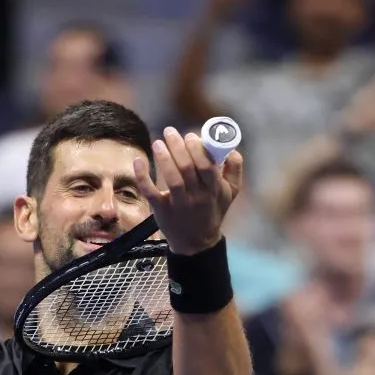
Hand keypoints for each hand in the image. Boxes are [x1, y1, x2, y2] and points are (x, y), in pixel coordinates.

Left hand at [133, 127, 241, 255]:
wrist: (197, 242)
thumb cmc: (213, 210)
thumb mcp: (230, 192)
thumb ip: (235, 168)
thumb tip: (231, 147)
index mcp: (214, 189)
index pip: (207, 165)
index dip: (198, 148)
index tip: (190, 135)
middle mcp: (197, 197)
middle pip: (188, 168)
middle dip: (178, 147)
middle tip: (170, 132)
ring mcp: (179, 204)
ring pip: (172, 178)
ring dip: (163, 158)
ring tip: (158, 142)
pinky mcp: (161, 210)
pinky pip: (150, 192)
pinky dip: (143, 176)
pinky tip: (139, 161)